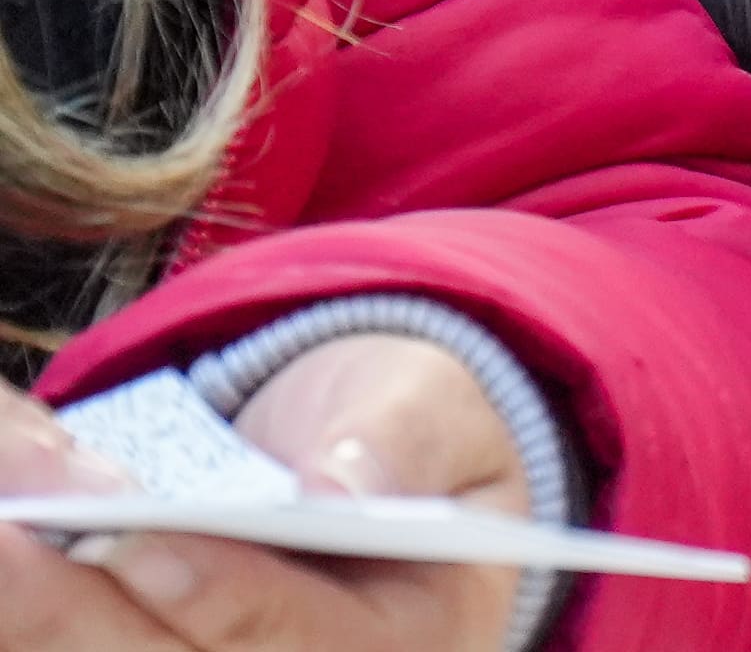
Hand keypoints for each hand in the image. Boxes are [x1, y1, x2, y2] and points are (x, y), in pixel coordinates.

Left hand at [0, 338, 527, 651]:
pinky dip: (30, 609)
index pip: (317, 644)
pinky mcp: (138, 648)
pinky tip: (6, 549)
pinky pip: (78, 642)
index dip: (228, 602)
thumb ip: (399, 439)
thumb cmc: (395, 438)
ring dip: (41, 615)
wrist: (343, 465)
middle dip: (83, 614)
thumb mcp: (425, 406)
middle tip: (13, 542)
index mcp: (411, 639)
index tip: (143, 547)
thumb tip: (340, 490)